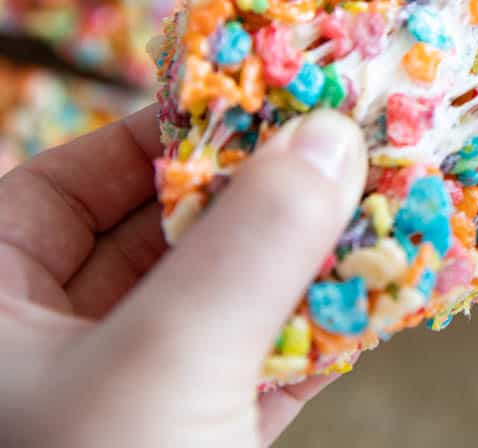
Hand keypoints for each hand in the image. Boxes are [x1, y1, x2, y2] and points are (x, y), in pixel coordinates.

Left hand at [0, 106, 366, 446]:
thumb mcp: (167, 360)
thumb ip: (249, 244)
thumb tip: (329, 137)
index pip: (57, 194)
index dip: (145, 140)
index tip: (243, 105)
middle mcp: (60, 356)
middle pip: (157, 241)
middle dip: (252, 196)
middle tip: (329, 147)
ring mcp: (134, 403)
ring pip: (220, 305)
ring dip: (302, 262)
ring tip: (372, 208)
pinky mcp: (200, 443)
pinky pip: (262, 369)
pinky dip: (322, 334)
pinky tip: (379, 298)